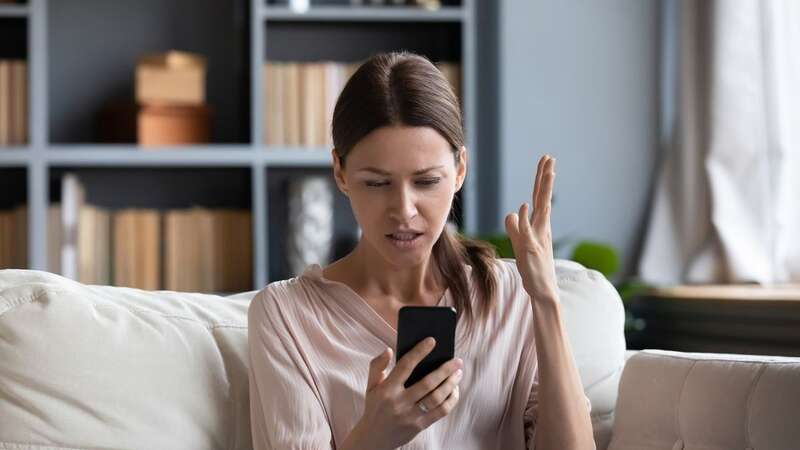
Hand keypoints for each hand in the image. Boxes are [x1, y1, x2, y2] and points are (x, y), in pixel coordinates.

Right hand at [341, 338, 463, 449]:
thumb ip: (377, 365)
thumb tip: (389, 349)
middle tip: (457, 360)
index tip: (432, 341)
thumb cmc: (375, 406)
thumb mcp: (370, 385)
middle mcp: (399, 402)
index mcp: (387, 389)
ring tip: (458, 373)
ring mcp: (410, 415)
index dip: (419, 352)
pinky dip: (451, 400)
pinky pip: (441, 412)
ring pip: (437, 398)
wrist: (373, 438)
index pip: (405, 366)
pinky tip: (454, 390)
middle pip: (427, 383)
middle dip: (445, 370)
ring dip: (451, 384)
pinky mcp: (419, 426)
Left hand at [504, 154, 558, 302]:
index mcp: (539, 225)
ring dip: (544, 190)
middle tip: (550, 158)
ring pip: (541, 209)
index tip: (546, 162)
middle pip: (543, 198)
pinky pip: (528, 231)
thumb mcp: (520, 243)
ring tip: (547, 171)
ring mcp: (538, 237)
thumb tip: (512, 213)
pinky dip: (526, 218)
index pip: (540, 197)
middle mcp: (541, 228)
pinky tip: (525, 205)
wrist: (542, 289)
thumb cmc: (533, 267)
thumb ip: (515, 227)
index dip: (542, 180)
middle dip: (546, 177)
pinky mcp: (531, 249)